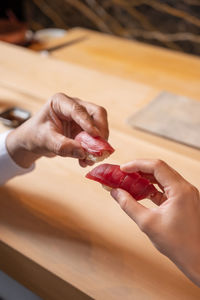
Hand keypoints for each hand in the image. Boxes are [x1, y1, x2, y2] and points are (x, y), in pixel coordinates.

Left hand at [6, 93, 108, 167]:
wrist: (34, 141)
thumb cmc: (36, 135)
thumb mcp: (45, 140)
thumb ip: (62, 145)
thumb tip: (82, 152)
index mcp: (60, 102)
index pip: (78, 109)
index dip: (88, 122)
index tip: (95, 135)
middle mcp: (74, 106)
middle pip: (96, 113)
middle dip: (101, 130)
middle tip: (101, 147)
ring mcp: (82, 117)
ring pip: (99, 125)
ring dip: (99, 143)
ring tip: (90, 159)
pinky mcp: (85, 129)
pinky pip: (96, 138)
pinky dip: (94, 149)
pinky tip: (85, 161)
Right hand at [111, 159, 199, 286]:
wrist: (197, 258)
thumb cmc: (178, 244)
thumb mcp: (147, 223)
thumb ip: (128, 204)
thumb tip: (115, 192)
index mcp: (180, 190)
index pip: (156, 166)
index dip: (137, 164)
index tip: (122, 169)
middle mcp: (185, 188)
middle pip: (160, 169)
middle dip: (140, 170)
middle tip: (123, 174)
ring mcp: (186, 194)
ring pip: (163, 178)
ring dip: (146, 178)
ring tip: (130, 182)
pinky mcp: (184, 200)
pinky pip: (166, 188)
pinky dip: (153, 188)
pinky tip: (141, 192)